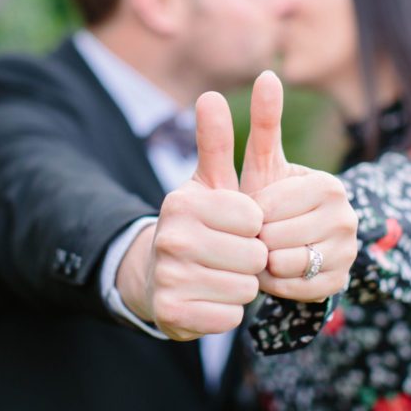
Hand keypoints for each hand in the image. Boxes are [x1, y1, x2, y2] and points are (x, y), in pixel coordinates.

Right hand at [118, 92, 267, 340]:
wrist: (157, 278)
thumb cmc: (198, 226)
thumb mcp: (208, 182)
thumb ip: (216, 139)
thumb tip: (211, 94)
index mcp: (182, 202)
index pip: (254, 218)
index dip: (253, 227)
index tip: (236, 226)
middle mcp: (170, 238)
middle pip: (252, 256)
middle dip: (251, 259)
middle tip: (230, 255)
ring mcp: (168, 278)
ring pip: (244, 288)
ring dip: (241, 286)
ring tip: (218, 276)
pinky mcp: (171, 315)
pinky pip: (230, 316)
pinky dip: (227, 311)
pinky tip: (209, 300)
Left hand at [240, 71, 357, 301]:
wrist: (283, 242)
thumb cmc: (265, 197)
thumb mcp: (258, 164)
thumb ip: (263, 122)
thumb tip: (268, 72)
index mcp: (328, 186)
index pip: (267, 207)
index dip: (248, 212)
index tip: (249, 210)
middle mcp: (347, 217)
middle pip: (276, 238)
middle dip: (254, 238)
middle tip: (254, 233)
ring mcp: (348, 253)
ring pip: (286, 265)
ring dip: (263, 262)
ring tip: (263, 249)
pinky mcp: (341, 282)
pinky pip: (294, 290)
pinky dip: (276, 283)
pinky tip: (274, 270)